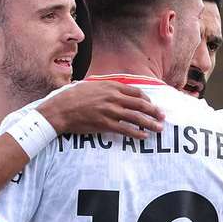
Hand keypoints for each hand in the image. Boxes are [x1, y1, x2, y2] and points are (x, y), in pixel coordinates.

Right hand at [37, 81, 164, 139]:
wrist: (60, 109)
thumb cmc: (72, 97)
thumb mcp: (90, 85)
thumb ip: (105, 87)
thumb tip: (114, 89)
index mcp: (110, 86)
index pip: (136, 92)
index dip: (147, 99)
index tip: (151, 104)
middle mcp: (113, 97)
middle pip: (140, 104)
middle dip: (154, 111)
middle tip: (162, 116)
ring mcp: (110, 111)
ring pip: (136, 117)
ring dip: (150, 123)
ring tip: (158, 128)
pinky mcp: (105, 124)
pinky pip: (125, 129)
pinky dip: (136, 133)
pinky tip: (143, 136)